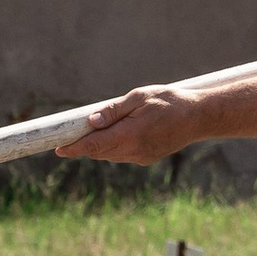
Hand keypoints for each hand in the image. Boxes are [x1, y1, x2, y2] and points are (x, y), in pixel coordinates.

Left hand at [54, 84, 201, 164]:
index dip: (74, 148)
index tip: (58, 148)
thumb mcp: (139, 97)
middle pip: (99, 152)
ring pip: (110, 154)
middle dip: (85, 144)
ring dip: (100, 144)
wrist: (198, 117)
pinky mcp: (147, 158)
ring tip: (100, 127)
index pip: (94, 146)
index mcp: (129, 135)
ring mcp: (141, 157)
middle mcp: (134, 151)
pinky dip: (114, 146)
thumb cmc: (169, 101)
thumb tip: (91, 121)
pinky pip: (122, 154)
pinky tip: (120, 132)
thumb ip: (114, 110)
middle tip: (73, 132)